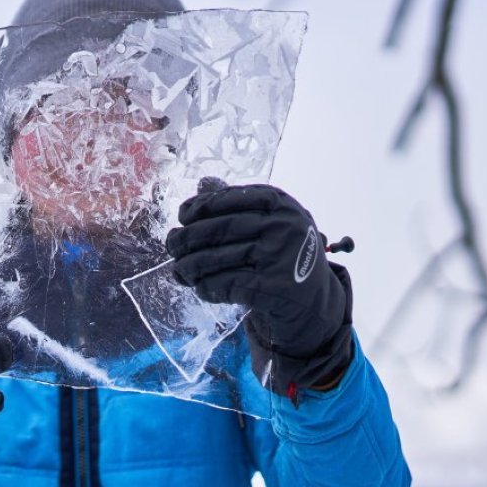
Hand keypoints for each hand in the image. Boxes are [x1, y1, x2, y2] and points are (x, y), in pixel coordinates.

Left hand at [165, 183, 352, 397]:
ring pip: (221, 258)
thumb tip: (202, 184)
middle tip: (171, 245)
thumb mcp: (270, 223)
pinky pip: (230, 285)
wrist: (315, 302)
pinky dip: (209, 287)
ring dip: (191, 266)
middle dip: (188, 237)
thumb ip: (238, 204)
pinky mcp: (278, 288)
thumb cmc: (283, 256)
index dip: (202, 206)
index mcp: (281, 203)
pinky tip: (200, 289)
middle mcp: (285, 225)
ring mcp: (283, 256)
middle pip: (221, 228)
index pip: (231, 198)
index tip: (182, 216)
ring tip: (178, 271)